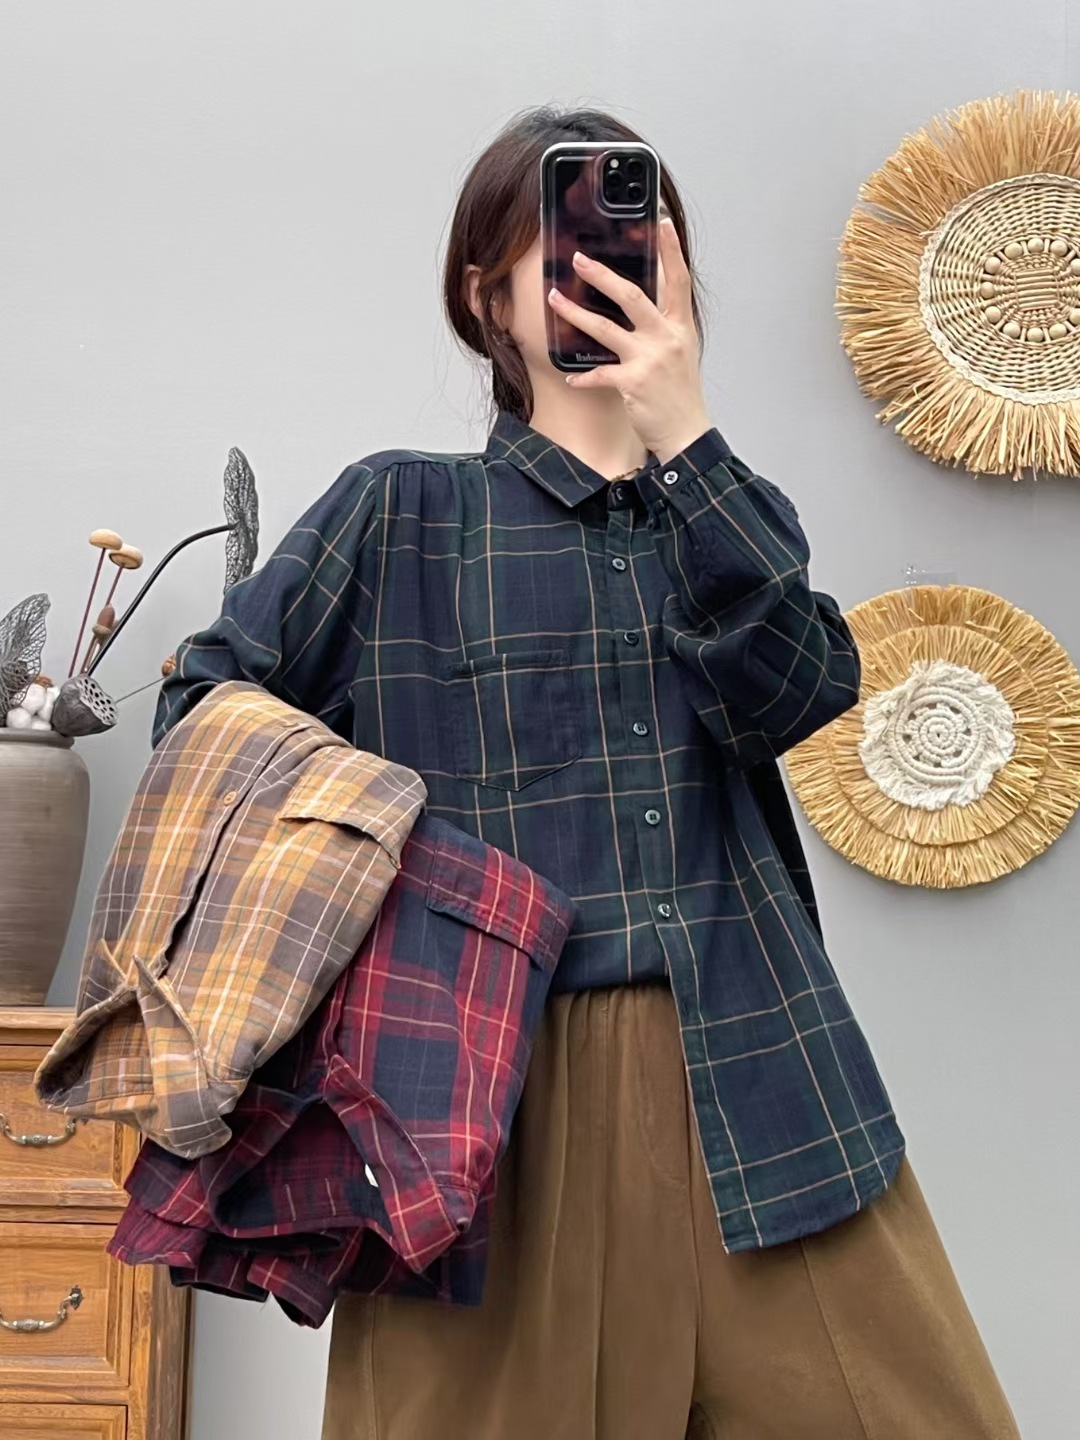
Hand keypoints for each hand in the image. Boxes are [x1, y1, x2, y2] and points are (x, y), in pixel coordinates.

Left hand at [547, 217, 711, 463]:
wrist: (687, 433)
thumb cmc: (680, 394)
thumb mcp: (681, 353)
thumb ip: (663, 327)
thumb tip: (640, 305)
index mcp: (680, 327)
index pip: (678, 280)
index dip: (671, 250)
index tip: (662, 223)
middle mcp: (666, 337)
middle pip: (632, 295)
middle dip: (602, 275)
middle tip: (578, 259)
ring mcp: (649, 359)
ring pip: (605, 327)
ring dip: (575, 312)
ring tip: (554, 298)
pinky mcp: (632, 382)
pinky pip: (599, 373)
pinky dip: (583, 376)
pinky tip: (571, 377)